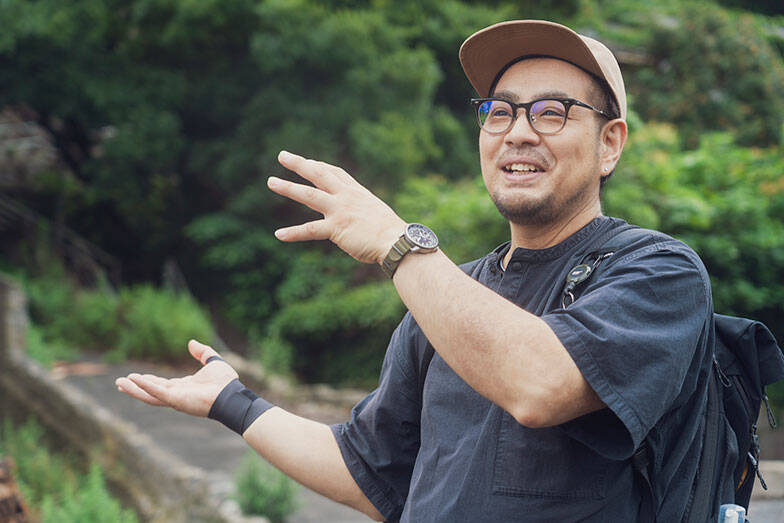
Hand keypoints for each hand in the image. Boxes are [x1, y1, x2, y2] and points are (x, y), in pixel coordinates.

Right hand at [115, 340, 237, 416]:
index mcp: (184, 386)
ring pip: (149, 394)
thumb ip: (203, 352)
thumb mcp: (213, 362)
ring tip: (119, 383)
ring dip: (134, 389)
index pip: (162, 383)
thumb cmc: (226, 383)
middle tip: (120, 382)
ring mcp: (175, 398)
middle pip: (151, 390)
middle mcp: (177, 393)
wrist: (232, 395)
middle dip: (136, 387)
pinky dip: (144, 387)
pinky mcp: (176, 400)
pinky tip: (133, 380)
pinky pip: (156, 393)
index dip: (148, 380)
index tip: (135, 376)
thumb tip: (191, 342)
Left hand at [268, 151, 405, 263]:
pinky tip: (279, 234)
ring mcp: (340, 210)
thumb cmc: (392, 233)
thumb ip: (364, 212)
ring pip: (308, 195)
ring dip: (288, 187)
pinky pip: (310, 229)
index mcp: (357, 193)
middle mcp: (346, 197)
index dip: (320, 166)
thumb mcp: (377, 213)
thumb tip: (362, 219)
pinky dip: (293, 233)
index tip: (309, 162)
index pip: (336, 174)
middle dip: (300, 164)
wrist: (397, 242)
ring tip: (271, 182)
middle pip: (319, 174)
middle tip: (282, 155)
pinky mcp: (336, 228)